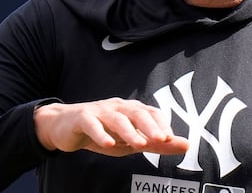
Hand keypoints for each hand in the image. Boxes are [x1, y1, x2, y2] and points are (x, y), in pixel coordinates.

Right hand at [34, 98, 190, 156]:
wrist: (64, 128)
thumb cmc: (103, 133)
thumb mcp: (131, 141)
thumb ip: (158, 144)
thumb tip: (187, 145)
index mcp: (131, 110)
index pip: (151, 112)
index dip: (161, 123)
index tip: (170, 138)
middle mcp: (118, 107)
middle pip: (136, 113)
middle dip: (150, 126)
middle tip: (161, 139)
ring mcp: (99, 111)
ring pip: (116, 118)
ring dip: (129, 131)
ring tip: (139, 144)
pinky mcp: (82, 118)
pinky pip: (92, 124)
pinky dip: (101, 133)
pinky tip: (108, 144)